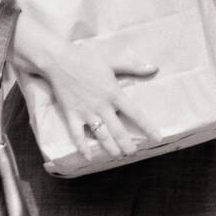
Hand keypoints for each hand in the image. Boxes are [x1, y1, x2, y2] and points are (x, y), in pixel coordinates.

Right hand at [22, 35, 159, 160]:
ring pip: (101, 135)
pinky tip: (88, 157)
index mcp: (114, 93)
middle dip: (127, 144)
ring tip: (117, 155)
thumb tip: (155, 68)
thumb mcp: (112, 61)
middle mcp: (102, 106)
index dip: (147, 127)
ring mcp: (86, 112)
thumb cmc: (86, 58)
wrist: (59, 60)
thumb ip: (134, 67)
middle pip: (118, 131)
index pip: (135, 114)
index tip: (157, 138)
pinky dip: (82, 147)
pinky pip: (77, 135)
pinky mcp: (71, 115)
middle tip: (132, 153)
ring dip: (110, 148)